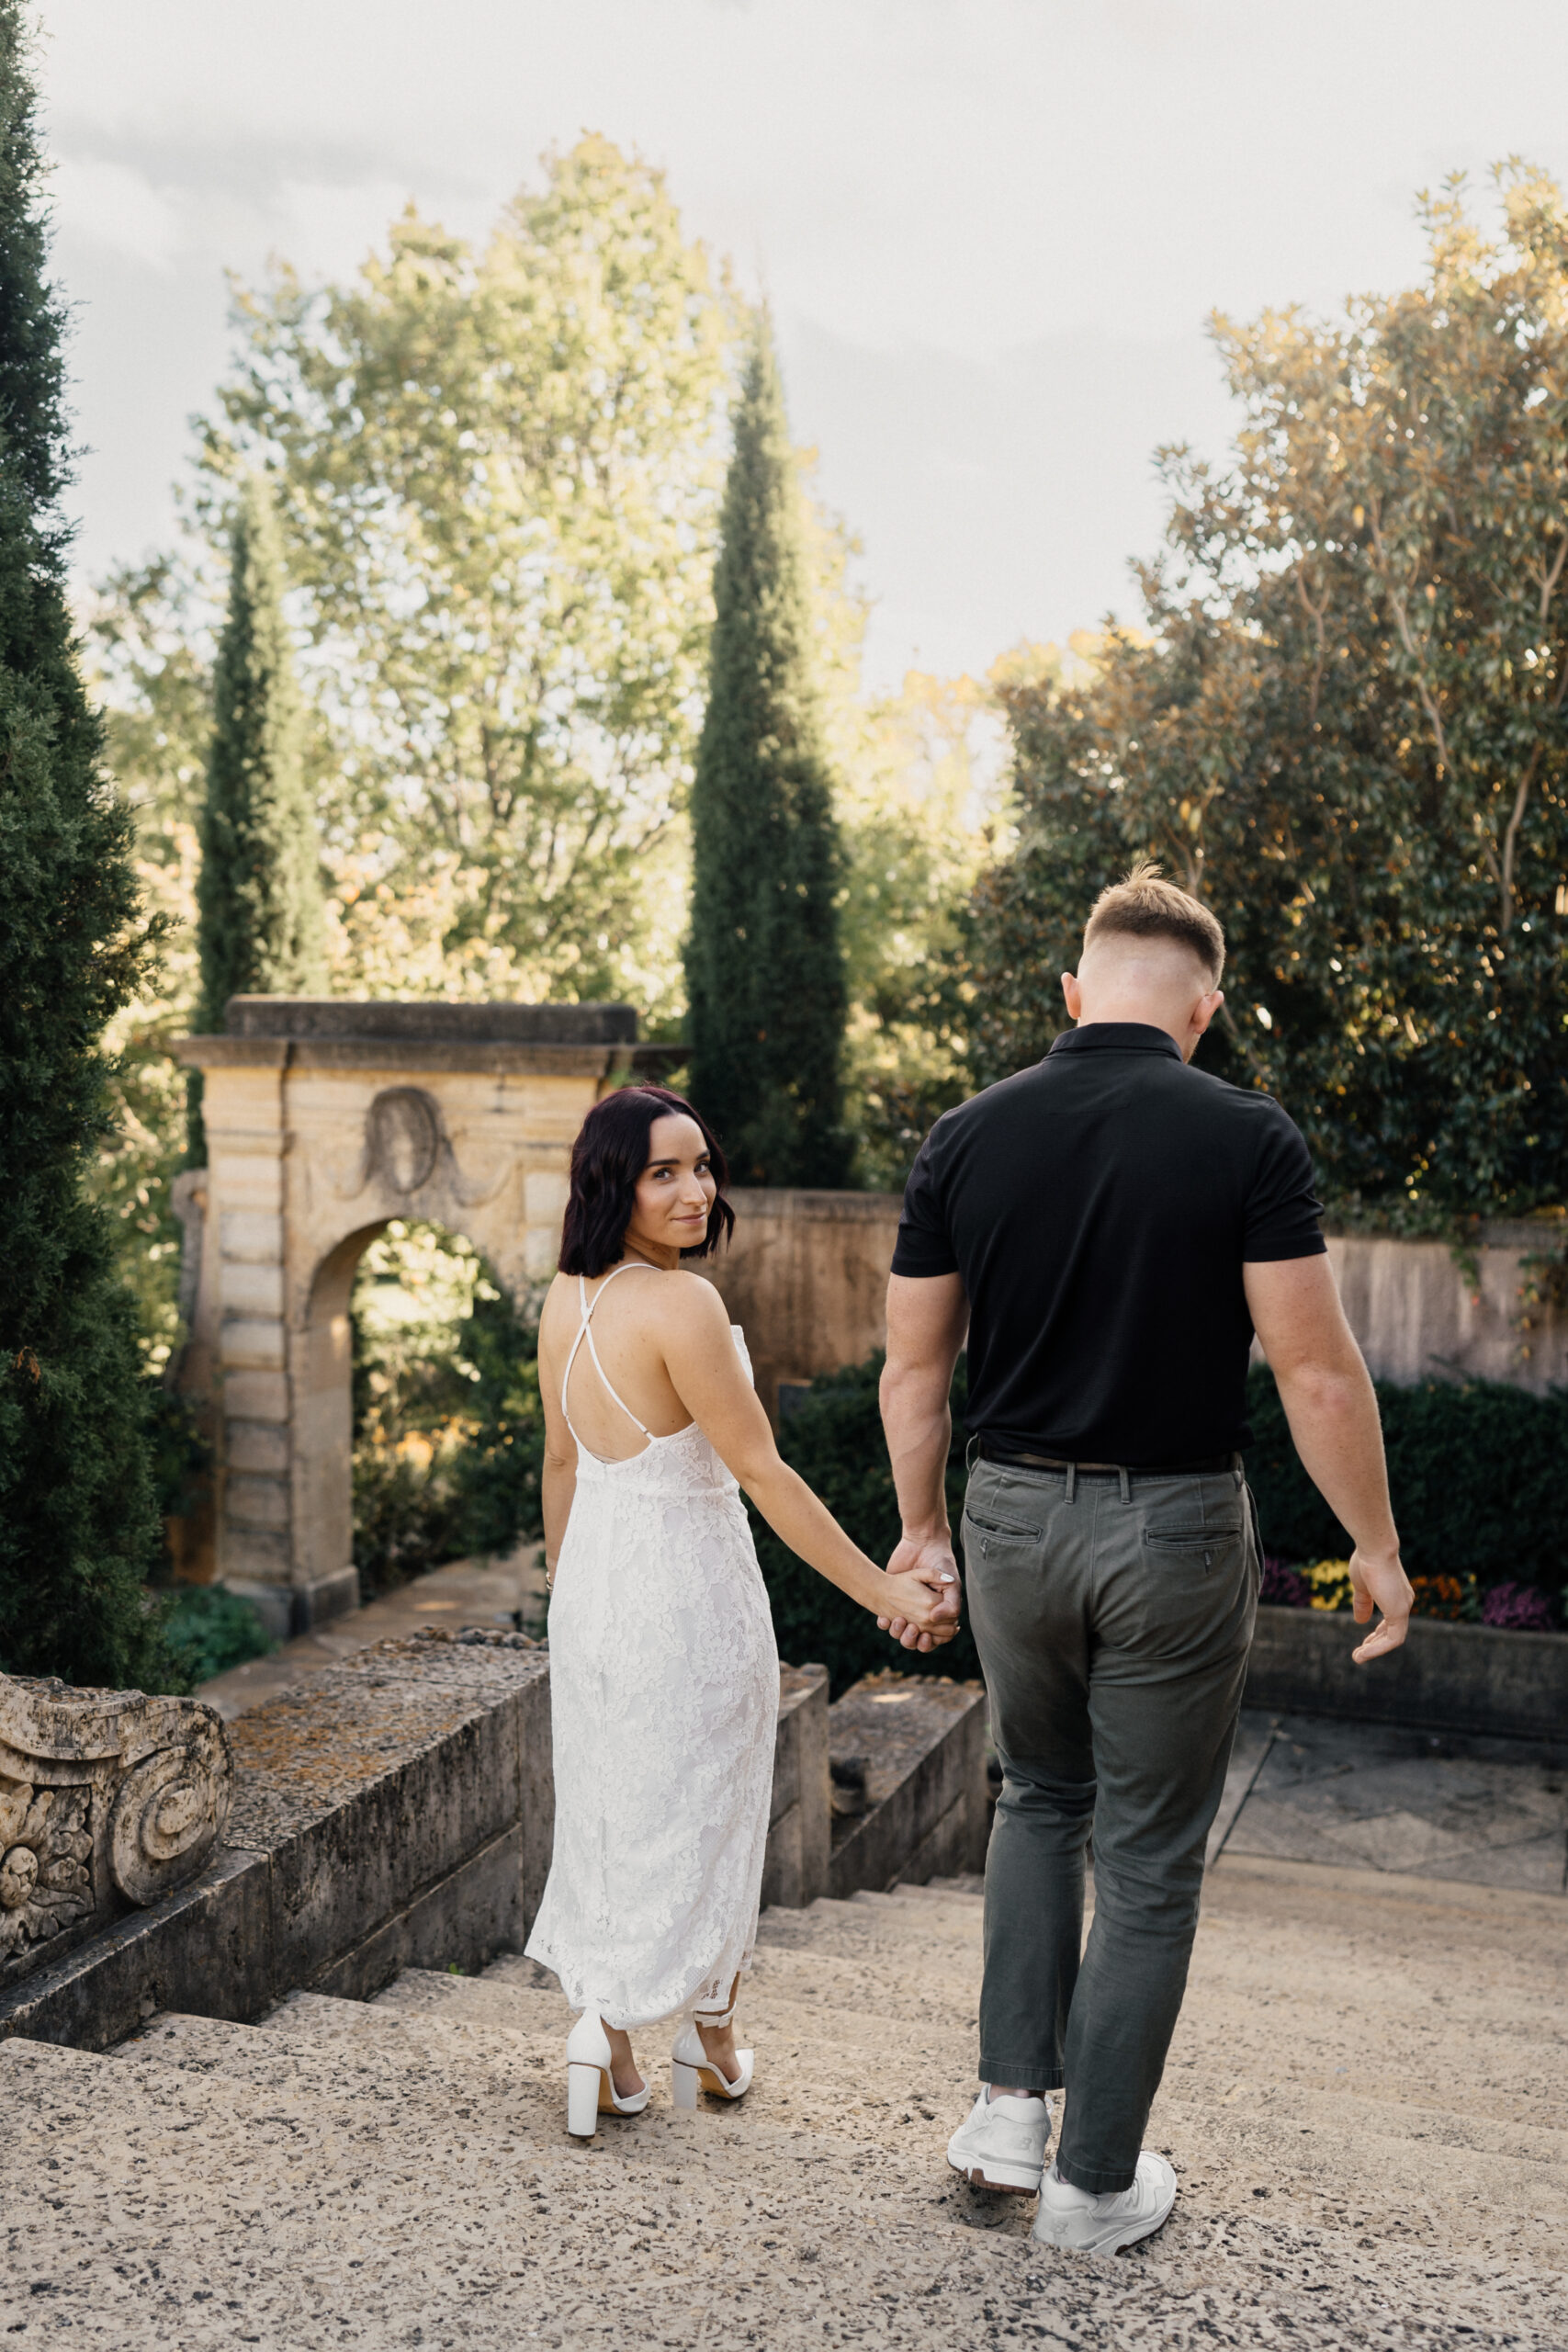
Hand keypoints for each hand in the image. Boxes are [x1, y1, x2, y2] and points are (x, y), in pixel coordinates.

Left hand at [877, 1534, 960, 1652]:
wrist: (922, 1543)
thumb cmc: (941, 1563)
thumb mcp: (950, 1583)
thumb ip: (951, 1604)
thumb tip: (935, 1619)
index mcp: (939, 1613)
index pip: (937, 1639)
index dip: (931, 1641)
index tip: (926, 1635)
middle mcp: (924, 1615)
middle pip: (918, 1641)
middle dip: (914, 1640)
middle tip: (913, 1629)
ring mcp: (908, 1610)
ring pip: (902, 1635)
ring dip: (899, 1635)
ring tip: (900, 1622)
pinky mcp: (893, 1602)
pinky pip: (887, 1623)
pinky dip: (885, 1624)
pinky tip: (884, 1619)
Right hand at [1348, 1543, 1412, 1662]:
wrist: (1374, 1549)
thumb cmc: (1366, 1561)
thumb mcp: (1361, 1586)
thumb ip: (1363, 1604)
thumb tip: (1359, 1621)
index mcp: (1396, 1593)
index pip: (1390, 1619)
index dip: (1378, 1632)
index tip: (1365, 1640)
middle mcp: (1403, 1601)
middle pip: (1393, 1630)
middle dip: (1377, 1643)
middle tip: (1361, 1652)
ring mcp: (1403, 1607)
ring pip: (1393, 1638)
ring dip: (1375, 1649)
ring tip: (1358, 1657)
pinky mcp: (1399, 1613)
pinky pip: (1393, 1640)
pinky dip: (1377, 1648)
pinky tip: (1362, 1653)